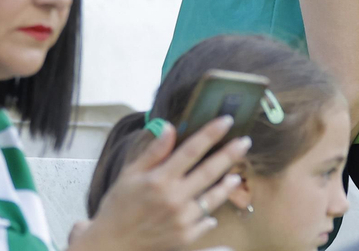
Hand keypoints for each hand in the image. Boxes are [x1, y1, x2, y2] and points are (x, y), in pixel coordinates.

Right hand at [79, 117, 248, 250]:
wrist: (113, 245)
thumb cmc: (118, 207)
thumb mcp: (130, 175)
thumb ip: (152, 152)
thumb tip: (169, 128)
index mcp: (160, 179)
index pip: (191, 150)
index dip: (211, 134)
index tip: (227, 120)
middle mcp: (174, 198)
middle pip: (209, 171)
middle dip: (230, 154)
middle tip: (245, 141)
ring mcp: (182, 219)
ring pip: (213, 198)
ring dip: (227, 184)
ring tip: (237, 174)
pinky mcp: (186, 237)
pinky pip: (206, 221)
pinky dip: (212, 214)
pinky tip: (216, 208)